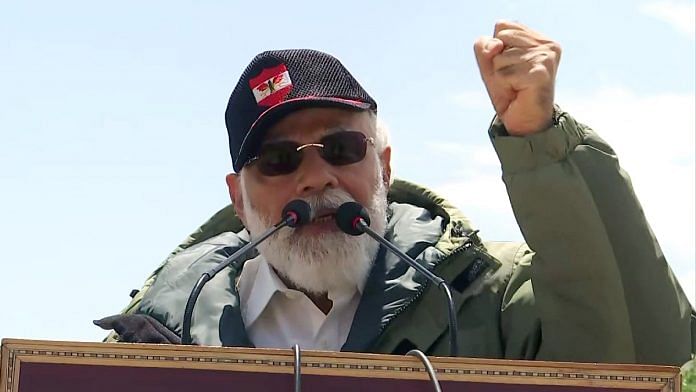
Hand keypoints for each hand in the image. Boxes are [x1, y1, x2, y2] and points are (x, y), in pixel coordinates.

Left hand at [474, 21, 560, 135]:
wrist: (524, 123)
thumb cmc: (510, 92)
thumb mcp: (490, 65)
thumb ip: (484, 47)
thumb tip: (495, 45)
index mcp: (539, 38)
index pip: (502, 25)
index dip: (497, 49)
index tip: (510, 67)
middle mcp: (547, 45)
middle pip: (500, 38)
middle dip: (498, 62)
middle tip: (513, 79)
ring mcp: (545, 58)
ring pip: (500, 57)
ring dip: (501, 77)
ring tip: (516, 87)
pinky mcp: (540, 73)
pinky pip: (503, 74)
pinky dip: (504, 87)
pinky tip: (519, 93)